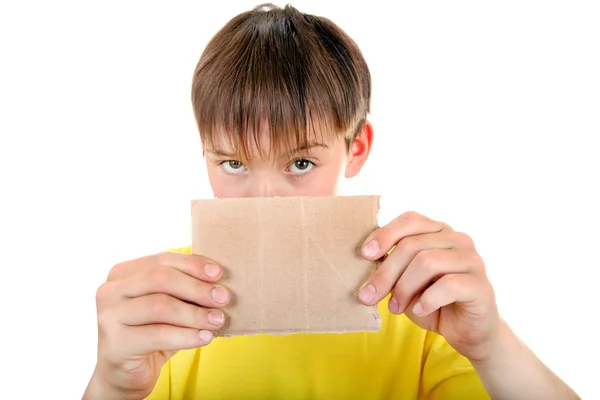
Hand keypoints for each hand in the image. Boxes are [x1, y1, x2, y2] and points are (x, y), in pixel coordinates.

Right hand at [85, 252, 230, 399]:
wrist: (124, 373)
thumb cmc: (149, 333)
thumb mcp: (166, 306)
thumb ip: (183, 290)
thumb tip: (218, 283)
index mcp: (122, 274)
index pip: (162, 260)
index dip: (192, 265)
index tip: (218, 273)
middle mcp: (110, 291)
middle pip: (161, 279)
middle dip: (197, 288)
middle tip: (223, 298)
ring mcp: (109, 316)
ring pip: (161, 306)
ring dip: (195, 313)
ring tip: (218, 320)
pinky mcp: (116, 344)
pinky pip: (159, 335)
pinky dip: (187, 335)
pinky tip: (205, 337)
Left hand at [357, 211, 498, 361]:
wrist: (467, 332)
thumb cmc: (432, 303)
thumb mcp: (405, 283)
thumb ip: (391, 268)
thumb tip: (366, 261)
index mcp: (438, 232)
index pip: (410, 220)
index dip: (385, 234)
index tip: (365, 255)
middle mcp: (458, 239)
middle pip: (412, 245)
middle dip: (386, 272)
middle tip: (369, 296)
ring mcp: (472, 260)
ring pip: (428, 262)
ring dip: (404, 288)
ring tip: (395, 307)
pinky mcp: (480, 285)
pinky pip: (449, 285)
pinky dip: (427, 299)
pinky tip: (419, 310)